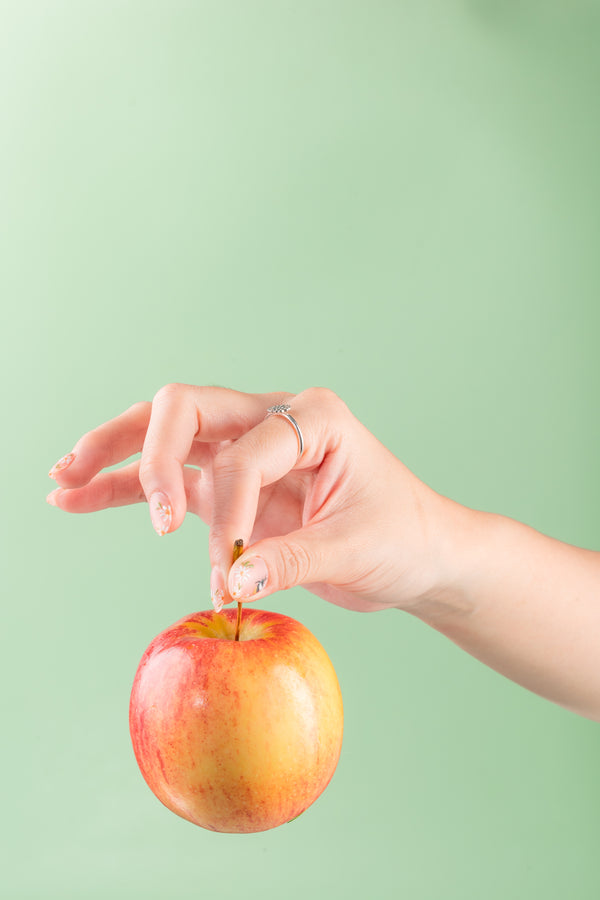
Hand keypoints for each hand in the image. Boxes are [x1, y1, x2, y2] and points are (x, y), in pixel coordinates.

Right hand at [47, 385, 456, 613]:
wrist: (420, 554)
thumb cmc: (404, 537)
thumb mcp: (357, 548)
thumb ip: (291, 560)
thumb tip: (229, 581)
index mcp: (313, 417)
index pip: (247, 451)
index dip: (231, 509)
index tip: (233, 564)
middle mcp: (274, 421)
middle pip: (188, 410)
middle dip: (146, 449)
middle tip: (116, 491)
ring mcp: (247, 451)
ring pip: (168, 439)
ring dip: (116, 455)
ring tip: (65, 479)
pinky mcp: (234, 488)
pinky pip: (172, 483)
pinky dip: (128, 489)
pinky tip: (80, 495)